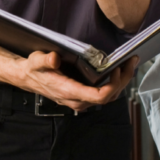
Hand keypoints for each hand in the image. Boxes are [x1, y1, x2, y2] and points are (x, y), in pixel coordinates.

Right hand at [18, 52, 136, 111]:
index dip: (113, 84)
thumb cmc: (34, 69)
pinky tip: (117, 71)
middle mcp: (77, 100)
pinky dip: (114, 83)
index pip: (99, 97)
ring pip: (108, 97)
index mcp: (69, 92)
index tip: (117, 68)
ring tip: (128, 64)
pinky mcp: (83, 97)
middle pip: (109, 97)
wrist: (28, 78)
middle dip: (123, 80)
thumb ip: (45, 60)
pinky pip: (103, 95)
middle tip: (131, 62)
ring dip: (121, 82)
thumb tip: (54, 59)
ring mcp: (81, 100)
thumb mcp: (36, 61)